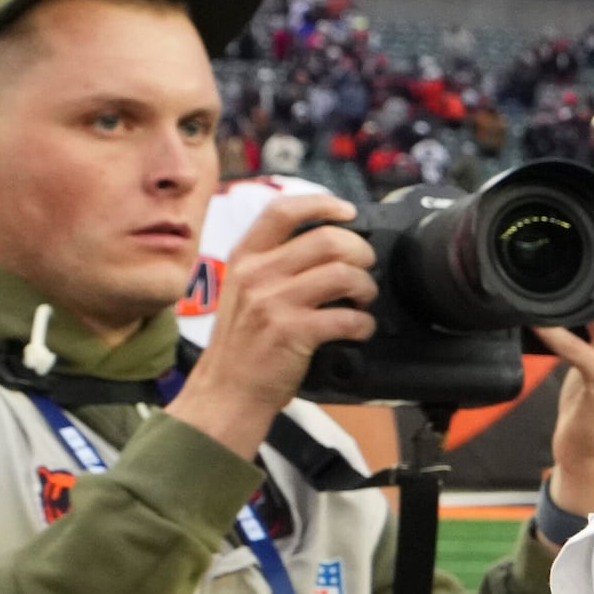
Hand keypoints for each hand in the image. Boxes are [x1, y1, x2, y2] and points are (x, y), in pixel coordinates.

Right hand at [166, 193, 373, 460]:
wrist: (226, 390)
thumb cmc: (243, 342)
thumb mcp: (245, 290)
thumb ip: (275, 263)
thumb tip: (329, 244)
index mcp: (246, 258)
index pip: (282, 210)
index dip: (322, 203)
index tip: (348, 212)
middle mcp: (257, 274)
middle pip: (328, 239)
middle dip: (361, 252)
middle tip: (366, 268)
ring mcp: (273, 302)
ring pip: (344, 274)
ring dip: (366, 287)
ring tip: (363, 300)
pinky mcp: (292, 332)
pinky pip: (348, 317)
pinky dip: (364, 324)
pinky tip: (358, 329)